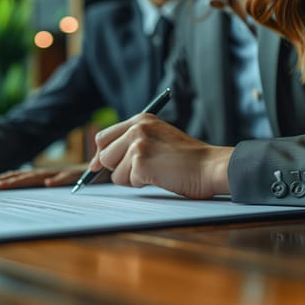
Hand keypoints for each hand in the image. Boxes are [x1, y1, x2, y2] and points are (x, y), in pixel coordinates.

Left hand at [0, 164, 106, 189]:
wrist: (108, 166)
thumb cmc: (84, 178)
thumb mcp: (63, 183)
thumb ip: (50, 186)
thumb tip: (37, 193)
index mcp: (45, 176)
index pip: (20, 177)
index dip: (2, 180)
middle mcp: (50, 173)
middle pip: (23, 176)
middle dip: (2, 181)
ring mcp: (63, 173)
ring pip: (39, 176)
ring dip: (21, 181)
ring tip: (4, 186)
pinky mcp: (79, 175)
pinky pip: (68, 178)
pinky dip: (58, 180)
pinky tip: (49, 184)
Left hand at [88, 113, 232, 198]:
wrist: (209, 167)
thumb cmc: (185, 159)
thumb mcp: (156, 140)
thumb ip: (130, 143)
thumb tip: (95, 162)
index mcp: (140, 120)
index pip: (104, 137)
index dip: (101, 155)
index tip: (96, 167)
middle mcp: (137, 128)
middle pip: (104, 155)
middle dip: (116, 168)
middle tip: (141, 170)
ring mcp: (138, 143)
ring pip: (114, 172)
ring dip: (130, 178)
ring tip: (155, 172)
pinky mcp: (140, 161)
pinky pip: (126, 181)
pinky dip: (140, 184)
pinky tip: (159, 177)